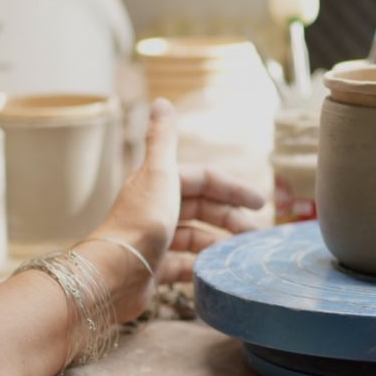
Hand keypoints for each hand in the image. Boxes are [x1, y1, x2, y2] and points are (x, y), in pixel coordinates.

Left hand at [96, 98, 264, 283]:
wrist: (115, 275)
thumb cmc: (140, 223)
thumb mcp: (158, 175)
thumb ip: (163, 140)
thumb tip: (162, 101)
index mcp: (158, 184)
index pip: (203, 180)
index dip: (232, 188)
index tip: (260, 203)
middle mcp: (155, 210)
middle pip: (201, 209)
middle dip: (230, 218)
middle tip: (257, 234)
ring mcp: (155, 241)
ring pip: (195, 237)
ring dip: (219, 243)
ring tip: (244, 255)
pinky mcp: (154, 269)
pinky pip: (185, 265)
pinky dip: (203, 266)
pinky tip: (219, 271)